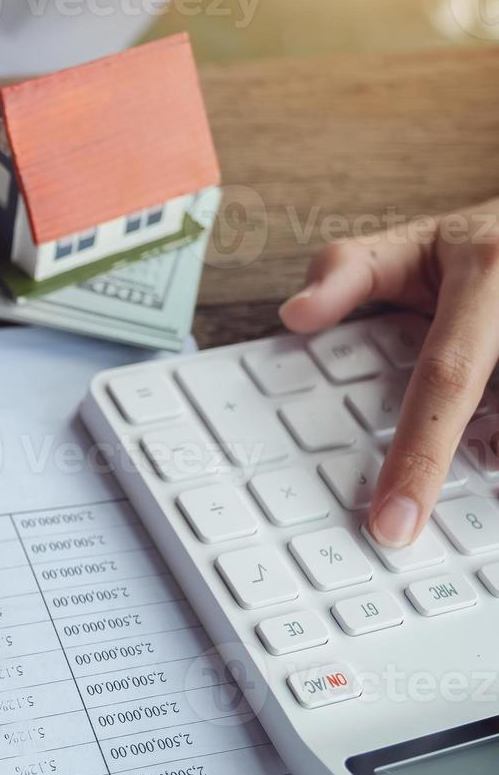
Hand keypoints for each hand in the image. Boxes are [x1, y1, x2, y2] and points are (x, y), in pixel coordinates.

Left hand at [279, 198, 498, 547]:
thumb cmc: (471, 250)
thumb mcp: (407, 246)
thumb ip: (348, 274)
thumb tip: (295, 316)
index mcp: (485, 277)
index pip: (446, 378)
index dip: (420, 455)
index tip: (392, 522)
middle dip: (464, 474)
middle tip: (413, 528)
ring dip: (494, 454)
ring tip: (472, 485)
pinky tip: (486, 455)